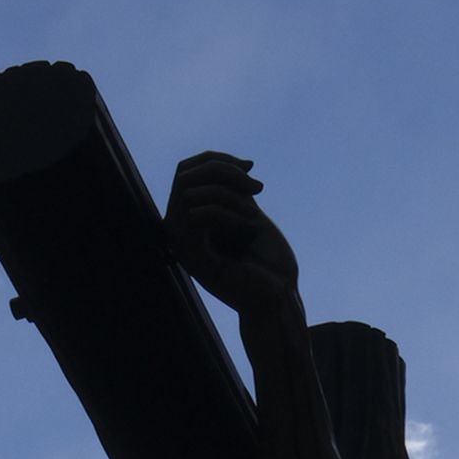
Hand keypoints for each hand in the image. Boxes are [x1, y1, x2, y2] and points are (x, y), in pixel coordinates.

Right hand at [165, 151, 299, 319]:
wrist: (279, 298)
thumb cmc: (269, 264)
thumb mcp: (249, 215)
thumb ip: (234, 191)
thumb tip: (232, 164)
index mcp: (191, 220)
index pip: (186, 171)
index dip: (216, 159)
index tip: (250, 167)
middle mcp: (180, 232)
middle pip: (184, 175)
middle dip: (224, 171)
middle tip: (257, 187)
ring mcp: (183, 246)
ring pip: (189, 192)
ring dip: (230, 194)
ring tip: (255, 214)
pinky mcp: (192, 259)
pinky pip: (198, 215)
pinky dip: (228, 211)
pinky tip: (250, 223)